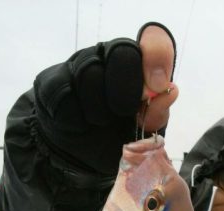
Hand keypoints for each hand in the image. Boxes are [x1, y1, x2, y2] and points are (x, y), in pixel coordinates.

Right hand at [33, 22, 176, 173]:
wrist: (79, 157)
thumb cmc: (117, 138)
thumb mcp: (144, 132)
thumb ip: (158, 113)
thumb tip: (171, 91)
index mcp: (138, 65)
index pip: (154, 40)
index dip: (157, 57)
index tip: (157, 86)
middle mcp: (109, 56)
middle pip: (122, 53)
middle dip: (126, 91)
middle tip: (123, 114)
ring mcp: (79, 65)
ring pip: (91, 74)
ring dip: (100, 110)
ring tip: (99, 124)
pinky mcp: (53, 81)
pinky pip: (66, 94)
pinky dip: (77, 117)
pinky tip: (80, 125)